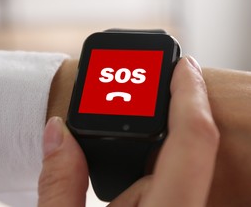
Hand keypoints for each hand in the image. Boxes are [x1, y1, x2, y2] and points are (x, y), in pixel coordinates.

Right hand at [38, 56, 218, 206]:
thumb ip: (59, 186)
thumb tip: (57, 131)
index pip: (194, 139)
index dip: (190, 92)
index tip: (185, 65)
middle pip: (191, 149)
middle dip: (166, 118)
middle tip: (142, 93)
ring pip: (181, 167)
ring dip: (152, 151)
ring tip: (125, 143)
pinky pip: (175, 180)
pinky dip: (157, 165)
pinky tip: (136, 168)